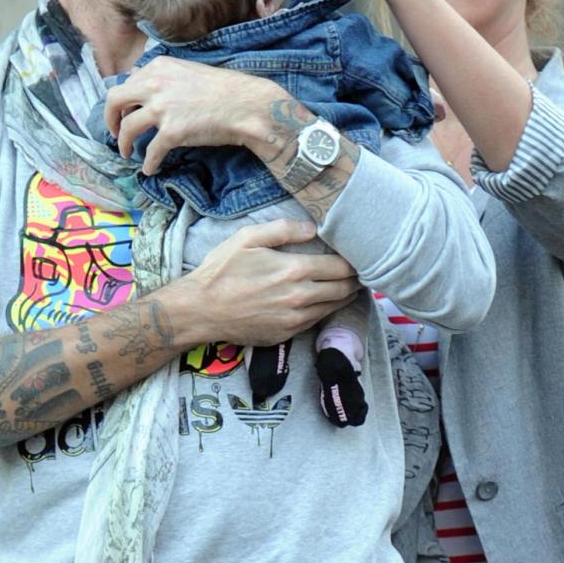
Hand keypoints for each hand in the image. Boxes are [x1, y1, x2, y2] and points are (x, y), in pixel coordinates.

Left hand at [105, 56, 286, 173]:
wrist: (246, 106)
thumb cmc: (223, 89)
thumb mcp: (187, 71)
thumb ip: (162, 74)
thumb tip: (136, 74)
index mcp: (158, 68)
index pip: (127, 83)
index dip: (122, 101)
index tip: (124, 112)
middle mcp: (155, 85)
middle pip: (114, 101)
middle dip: (110, 119)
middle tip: (113, 131)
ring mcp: (162, 109)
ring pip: (127, 129)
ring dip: (123, 144)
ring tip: (127, 153)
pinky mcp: (172, 132)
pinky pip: (151, 152)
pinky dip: (148, 164)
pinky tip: (150, 170)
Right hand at [172, 216, 359, 344]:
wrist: (200, 310)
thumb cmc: (221, 271)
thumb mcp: (247, 238)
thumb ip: (283, 229)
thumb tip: (313, 228)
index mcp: (294, 271)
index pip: (340, 267)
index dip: (354, 262)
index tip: (361, 256)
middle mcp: (300, 298)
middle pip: (343, 289)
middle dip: (356, 280)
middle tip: (362, 271)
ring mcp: (294, 320)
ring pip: (333, 307)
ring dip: (345, 296)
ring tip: (351, 285)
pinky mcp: (286, 334)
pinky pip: (315, 321)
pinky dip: (325, 310)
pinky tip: (325, 301)